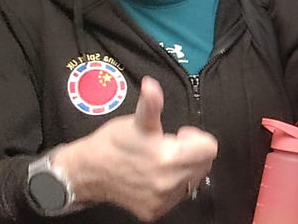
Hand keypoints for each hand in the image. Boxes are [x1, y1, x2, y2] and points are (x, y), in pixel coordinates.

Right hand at [52, 76, 217, 220]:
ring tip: (159, 160)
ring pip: (191, 180)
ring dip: (182, 169)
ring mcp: (161, 199)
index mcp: (168, 158)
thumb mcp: (137, 120)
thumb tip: (151, 87)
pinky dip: (170, 185)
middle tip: (169, 146)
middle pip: (203, 164)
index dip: (196, 138)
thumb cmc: (113, 144)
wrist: (89, 171)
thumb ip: (152, 104)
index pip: (209, 149)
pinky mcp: (154, 211)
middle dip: (190, 152)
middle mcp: (167, 183)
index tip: (181, 135)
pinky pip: (176, 196)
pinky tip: (153, 175)